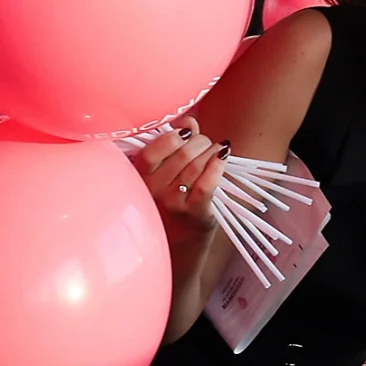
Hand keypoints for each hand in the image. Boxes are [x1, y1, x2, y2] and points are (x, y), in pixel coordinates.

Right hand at [128, 122, 226, 250]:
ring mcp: (173, 204)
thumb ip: (177, 142)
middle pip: (181, 154)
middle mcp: (153, 191)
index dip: (171, 137)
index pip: (151, 152)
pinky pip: (206, 183)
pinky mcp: (195, 213)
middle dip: (200, 142)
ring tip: (217, 150)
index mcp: (141, 178)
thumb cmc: (173, 201)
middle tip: (206, 144)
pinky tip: (223, 156)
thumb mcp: (168, 172)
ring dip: (211, 151)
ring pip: (196, 165)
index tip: (186, 132)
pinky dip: (217, 165)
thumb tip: (189, 122)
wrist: (179, 243)